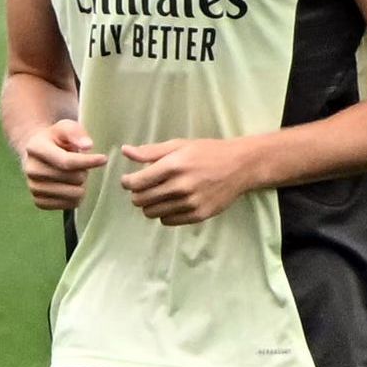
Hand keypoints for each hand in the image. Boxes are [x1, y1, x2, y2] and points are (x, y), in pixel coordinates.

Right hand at [15, 116, 104, 211]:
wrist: (37, 155)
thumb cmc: (56, 139)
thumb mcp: (65, 128)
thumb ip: (76, 132)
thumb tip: (88, 146)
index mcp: (35, 148)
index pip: (66, 161)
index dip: (88, 161)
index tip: (104, 159)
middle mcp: (31, 169)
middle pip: (72, 178)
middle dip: (84, 172)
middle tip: (81, 166)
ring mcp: (33, 187)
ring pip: (71, 194)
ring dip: (80, 186)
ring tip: (76, 176)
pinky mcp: (38, 201)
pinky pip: (66, 205)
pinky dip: (74, 198)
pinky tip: (71, 187)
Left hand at [114, 136, 263, 227]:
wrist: (241, 166)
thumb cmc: (207, 152)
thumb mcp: (179, 145)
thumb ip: (150, 151)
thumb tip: (125, 151)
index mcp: (173, 166)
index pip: (136, 183)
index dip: (127, 182)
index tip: (130, 180)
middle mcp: (181, 186)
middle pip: (140, 200)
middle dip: (137, 194)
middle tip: (145, 188)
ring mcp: (190, 203)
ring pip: (151, 213)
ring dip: (150, 205)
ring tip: (159, 195)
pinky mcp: (199, 215)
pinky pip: (167, 221)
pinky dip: (165, 213)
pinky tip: (173, 202)